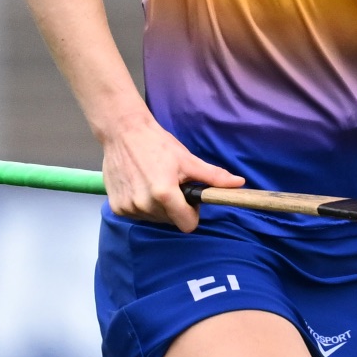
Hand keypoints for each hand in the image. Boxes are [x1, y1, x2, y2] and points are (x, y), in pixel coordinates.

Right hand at [100, 111, 242, 229]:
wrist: (122, 132)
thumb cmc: (157, 144)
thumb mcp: (188, 160)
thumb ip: (213, 176)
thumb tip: (240, 184)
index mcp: (164, 194)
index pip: (187, 225)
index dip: (191, 213)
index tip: (188, 200)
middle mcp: (144, 205)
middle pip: (171, 221)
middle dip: (175, 207)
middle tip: (170, 185)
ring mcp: (128, 208)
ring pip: (154, 219)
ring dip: (157, 207)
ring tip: (153, 182)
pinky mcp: (116, 207)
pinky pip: (138, 215)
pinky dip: (142, 205)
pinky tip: (139, 186)